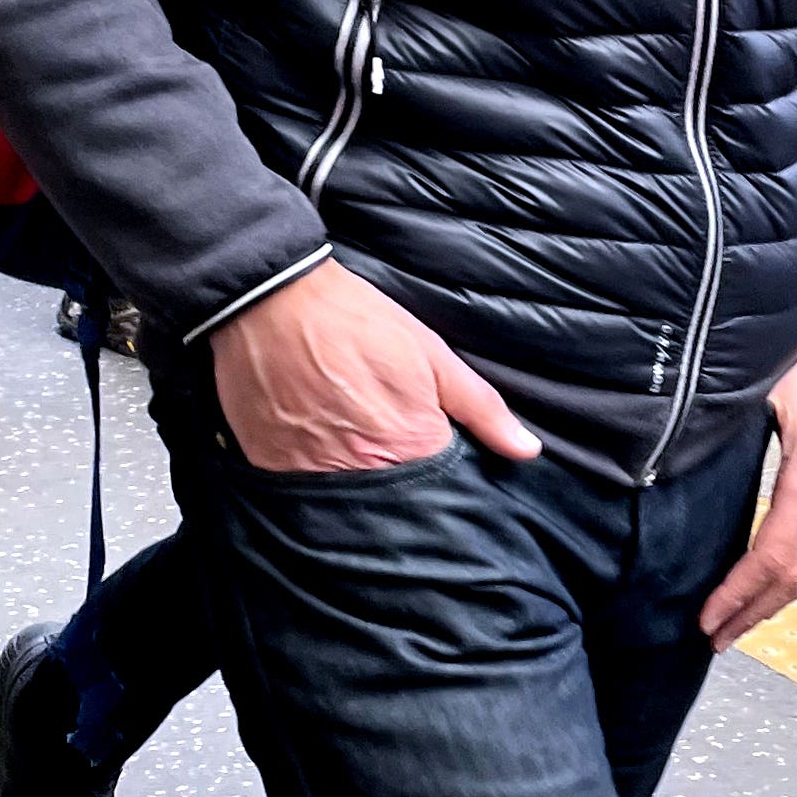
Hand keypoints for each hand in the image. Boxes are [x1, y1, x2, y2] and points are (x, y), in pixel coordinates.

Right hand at [210, 259, 538, 474]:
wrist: (272, 297)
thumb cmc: (355, 319)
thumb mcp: (431, 354)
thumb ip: (481, 407)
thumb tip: (526, 450)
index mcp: (410, 445)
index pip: (440, 487)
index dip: (438, 470)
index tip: (429, 450)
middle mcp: (361, 469)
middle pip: (391, 498)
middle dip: (394, 478)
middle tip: (377, 434)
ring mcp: (310, 474)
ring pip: (344, 498)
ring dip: (349, 476)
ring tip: (342, 433)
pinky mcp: (270, 468)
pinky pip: (297, 489)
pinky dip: (307, 472)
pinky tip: (308, 437)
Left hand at [700, 321, 796, 652]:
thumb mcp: (757, 387)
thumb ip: (719, 429)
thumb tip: (669, 465)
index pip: (774, 553)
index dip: (740, 591)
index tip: (709, 616)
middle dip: (757, 610)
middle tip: (719, 636)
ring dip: (781, 599)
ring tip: (746, 620)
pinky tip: (780, 581)